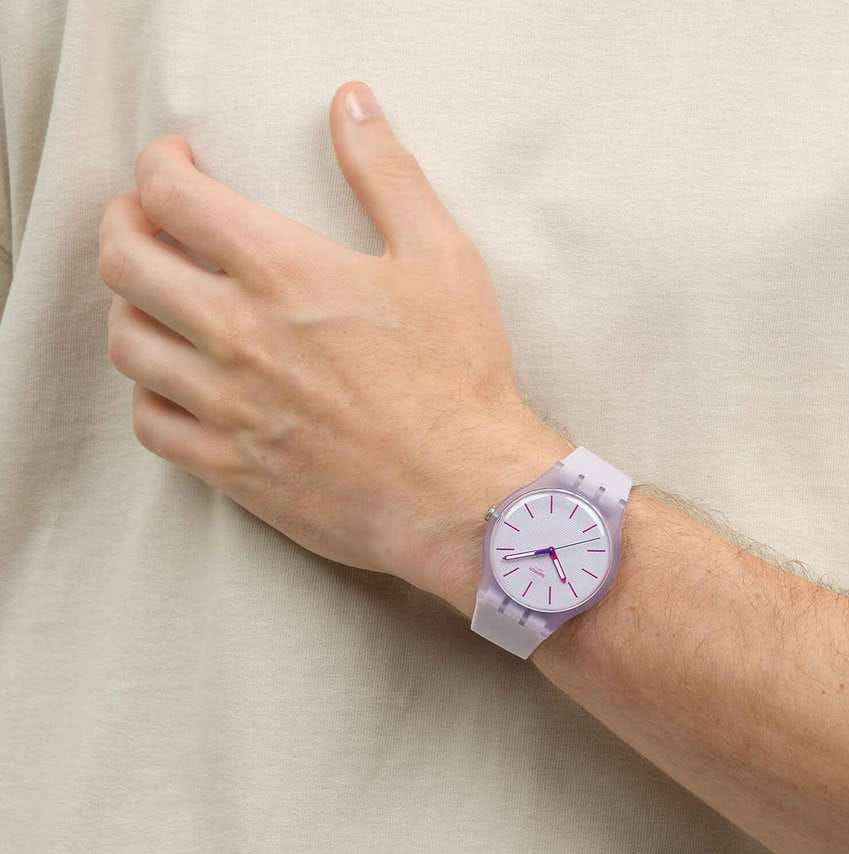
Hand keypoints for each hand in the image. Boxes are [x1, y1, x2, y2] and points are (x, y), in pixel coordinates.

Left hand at [96, 81, 568, 604]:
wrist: (466, 495)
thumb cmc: (460, 379)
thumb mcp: (442, 259)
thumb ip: (387, 175)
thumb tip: (351, 105)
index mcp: (283, 273)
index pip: (170, 197)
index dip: (159, 167)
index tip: (175, 166)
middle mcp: (238, 336)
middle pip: (124, 263)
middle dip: (124, 227)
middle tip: (149, 225)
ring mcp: (228, 407)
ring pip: (127, 344)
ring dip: (133, 311)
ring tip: (162, 305)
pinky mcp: (232, 468)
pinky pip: (151, 425)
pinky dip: (151, 395)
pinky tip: (179, 385)